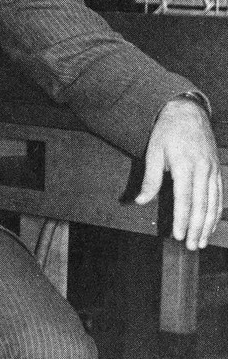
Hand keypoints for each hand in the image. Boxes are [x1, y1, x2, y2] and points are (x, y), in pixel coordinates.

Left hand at [135, 97, 222, 248]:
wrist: (187, 111)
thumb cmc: (166, 132)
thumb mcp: (153, 151)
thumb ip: (150, 179)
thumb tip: (140, 202)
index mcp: (185, 165)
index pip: (185, 199)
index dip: (183, 220)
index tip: (179, 236)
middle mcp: (203, 169)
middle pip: (202, 205)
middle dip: (197, 228)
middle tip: (192, 246)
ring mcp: (212, 169)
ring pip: (213, 202)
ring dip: (208, 224)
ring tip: (202, 242)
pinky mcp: (217, 169)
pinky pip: (219, 194)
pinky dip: (216, 211)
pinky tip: (211, 224)